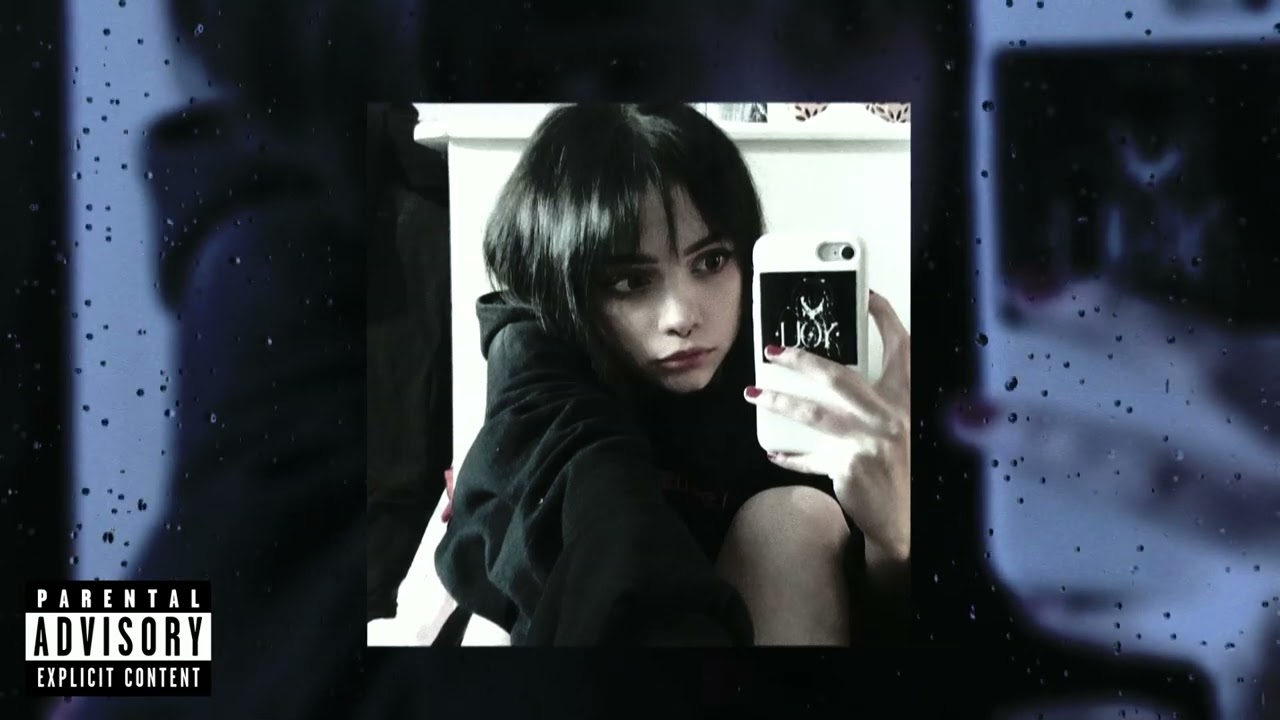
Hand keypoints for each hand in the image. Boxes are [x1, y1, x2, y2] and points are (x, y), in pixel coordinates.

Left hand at [744, 292, 911, 566]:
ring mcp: (868, 441)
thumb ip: (873, 405)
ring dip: (779, 400)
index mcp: (903, 400)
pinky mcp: (848, 466)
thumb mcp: (897, 429)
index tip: (868, 296)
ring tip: (754, 393)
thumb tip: (828, 383)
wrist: (906, 520)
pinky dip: (790, 454)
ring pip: (813, 413)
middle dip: (803, 359)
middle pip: (839, 377)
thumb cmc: (901, 470)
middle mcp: (889, 417)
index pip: (900, 349)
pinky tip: (773, 450)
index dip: (885, 318)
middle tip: (774, 351)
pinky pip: (809, 456)